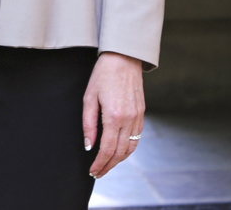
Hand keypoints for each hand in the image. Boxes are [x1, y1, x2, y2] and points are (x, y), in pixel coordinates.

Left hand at [83, 52, 144, 178]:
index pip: (107, 149)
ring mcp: (138, 118)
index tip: (92, 170)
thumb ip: (88, 123)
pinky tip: (119, 151)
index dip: (100, 163)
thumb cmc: (102, 75)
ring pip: (130, 148)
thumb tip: (89, 145)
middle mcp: (129, 120)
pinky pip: (137, 138)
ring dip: (119, 160)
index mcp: (114, 116)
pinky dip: (128, 149)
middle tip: (97, 172)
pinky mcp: (142, 114)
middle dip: (108, 166)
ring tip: (107, 165)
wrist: (123, 59)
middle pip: (120, 153)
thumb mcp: (89, 97)